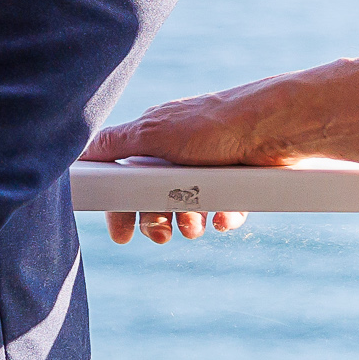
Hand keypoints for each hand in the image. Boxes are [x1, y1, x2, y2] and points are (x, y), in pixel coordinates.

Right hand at [80, 79, 304, 243]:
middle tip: (163, 235)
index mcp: (154, 142)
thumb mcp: (155, 132)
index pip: (125, 179)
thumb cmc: (214, 124)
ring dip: (188, 222)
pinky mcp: (237, 179)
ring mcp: (208, 168)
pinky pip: (223, 208)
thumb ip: (117, 143)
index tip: (121, 234)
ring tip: (197, 225)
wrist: (275, 128)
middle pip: (156, 199)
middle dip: (156, 221)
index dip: (121, 207)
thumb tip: (83, 150)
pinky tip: (226, 217)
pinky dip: (221, 216)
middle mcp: (178, 154)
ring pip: (188, 208)